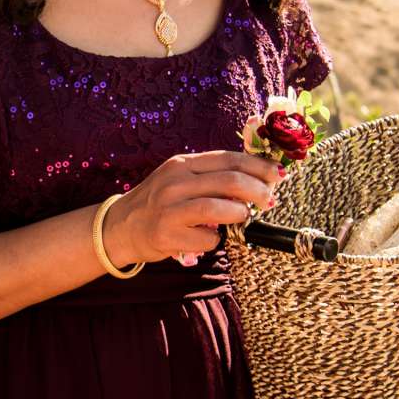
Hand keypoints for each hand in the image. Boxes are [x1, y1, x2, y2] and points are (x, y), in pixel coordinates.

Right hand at [101, 150, 282, 268]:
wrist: (121, 227)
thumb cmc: (159, 203)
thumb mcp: (180, 179)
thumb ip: (211, 176)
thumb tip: (257, 179)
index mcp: (182, 164)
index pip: (228, 159)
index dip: (258, 165)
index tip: (277, 173)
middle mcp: (175, 182)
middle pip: (230, 181)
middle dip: (258, 191)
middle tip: (269, 200)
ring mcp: (169, 209)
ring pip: (220, 208)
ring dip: (240, 214)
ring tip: (243, 217)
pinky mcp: (167, 234)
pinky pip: (207, 238)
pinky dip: (216, 240)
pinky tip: (210, 238)